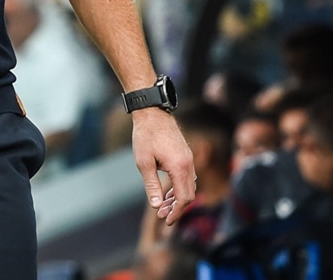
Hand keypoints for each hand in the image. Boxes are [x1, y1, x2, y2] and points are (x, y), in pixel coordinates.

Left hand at [131, 108, 195, 225]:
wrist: (152, 112)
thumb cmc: (146, 136)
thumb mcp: (144, 163)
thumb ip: (151, 185)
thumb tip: (156, 206)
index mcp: (180, 167)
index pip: (184, 198)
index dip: (176, 212)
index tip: (166, 221)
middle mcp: (189, 164)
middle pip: (189, 194)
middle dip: (176, 208)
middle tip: (161, 216)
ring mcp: (189, 158)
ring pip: (188, 185)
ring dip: (177, 197)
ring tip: (162, 206)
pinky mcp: (185, 154)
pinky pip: (186, 176)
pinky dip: (179, 187)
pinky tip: (167, 191)